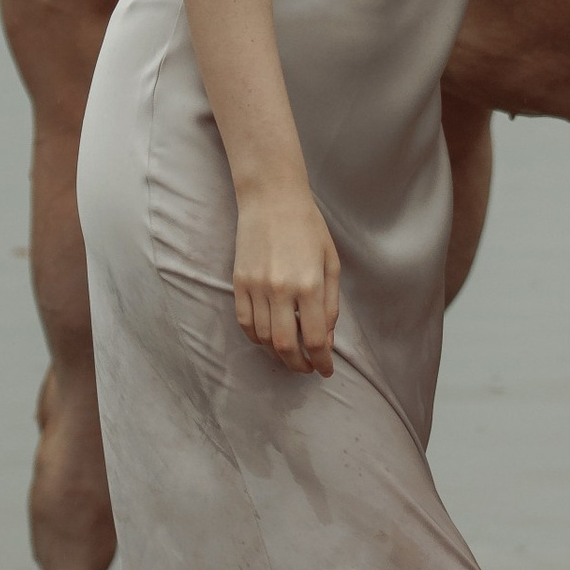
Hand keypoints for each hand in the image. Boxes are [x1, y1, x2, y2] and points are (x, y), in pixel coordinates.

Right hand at [232, 185, 341, 372]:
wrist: (272, 198)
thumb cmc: (309, 227)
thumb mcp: (331, 263)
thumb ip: (330, 304)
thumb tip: (325, 340)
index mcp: (309, 284)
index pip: (314, 339)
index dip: (321, 362)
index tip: (325, 370)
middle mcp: (280, 289)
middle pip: (285, 346)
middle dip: (298, 365)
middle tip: (307, 368)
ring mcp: (255, 286)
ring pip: (262, 338)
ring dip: (277, 354)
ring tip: (290, 354)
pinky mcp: (238, 282)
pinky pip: (244, 322)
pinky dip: (256, 338)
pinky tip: (268, 339)